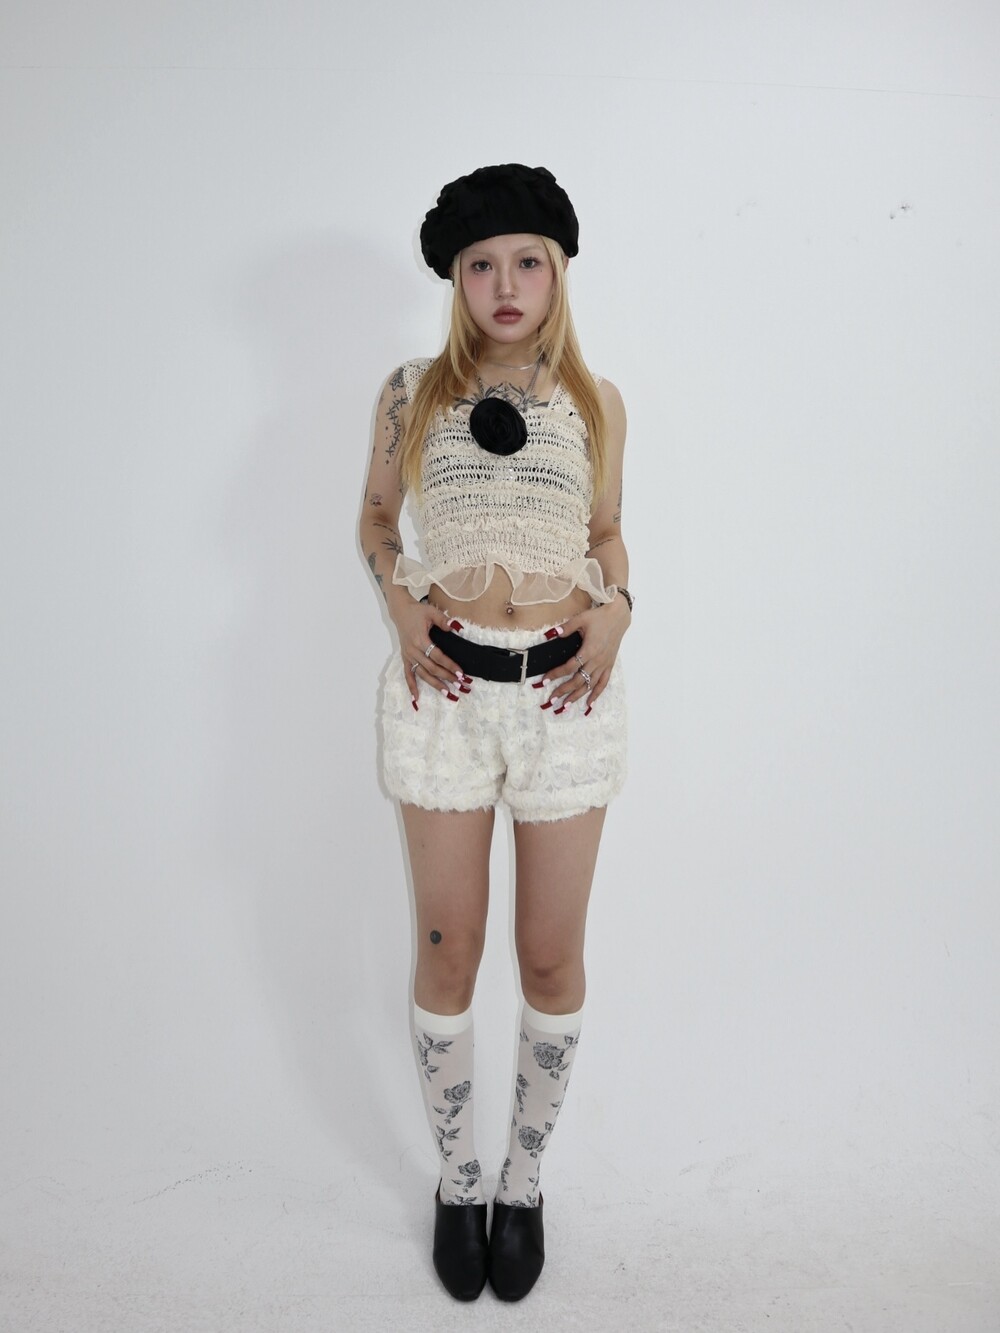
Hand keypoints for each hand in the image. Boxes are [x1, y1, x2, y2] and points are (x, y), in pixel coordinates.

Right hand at [391, 599, 471, 707]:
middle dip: (447, 677)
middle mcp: (413, 651)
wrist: (400, 611)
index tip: (461, 673)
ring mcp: (408, 656)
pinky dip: (411, 687)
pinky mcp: (405, 658)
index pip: (438, 656)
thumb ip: (444, 621)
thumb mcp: (432, 612)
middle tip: (460, 685)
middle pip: (432, 668)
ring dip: (434, 685)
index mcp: (420, 640)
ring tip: (447, 693)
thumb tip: (458, 627)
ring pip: (422, 674)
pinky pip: (407, 675)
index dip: (449, 665)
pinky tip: (416, 700)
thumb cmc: (417, 611)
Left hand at [539, 594, 630, 712]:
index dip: (556, 674)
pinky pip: (603, 684)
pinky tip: (589, 704)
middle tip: (551, 699)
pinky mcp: (609, 666)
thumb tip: (551, 634)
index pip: (569, 667)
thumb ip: (566, 628)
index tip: (544, 681)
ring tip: (565, 706)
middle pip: (578, 680)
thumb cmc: (599, 617)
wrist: (618, 617)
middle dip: (563, 691)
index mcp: (589, 650)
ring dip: (577, 697)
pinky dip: (596, 695)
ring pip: (590, 685)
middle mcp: (597, 660)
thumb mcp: (581, 619)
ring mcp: (604, 665)